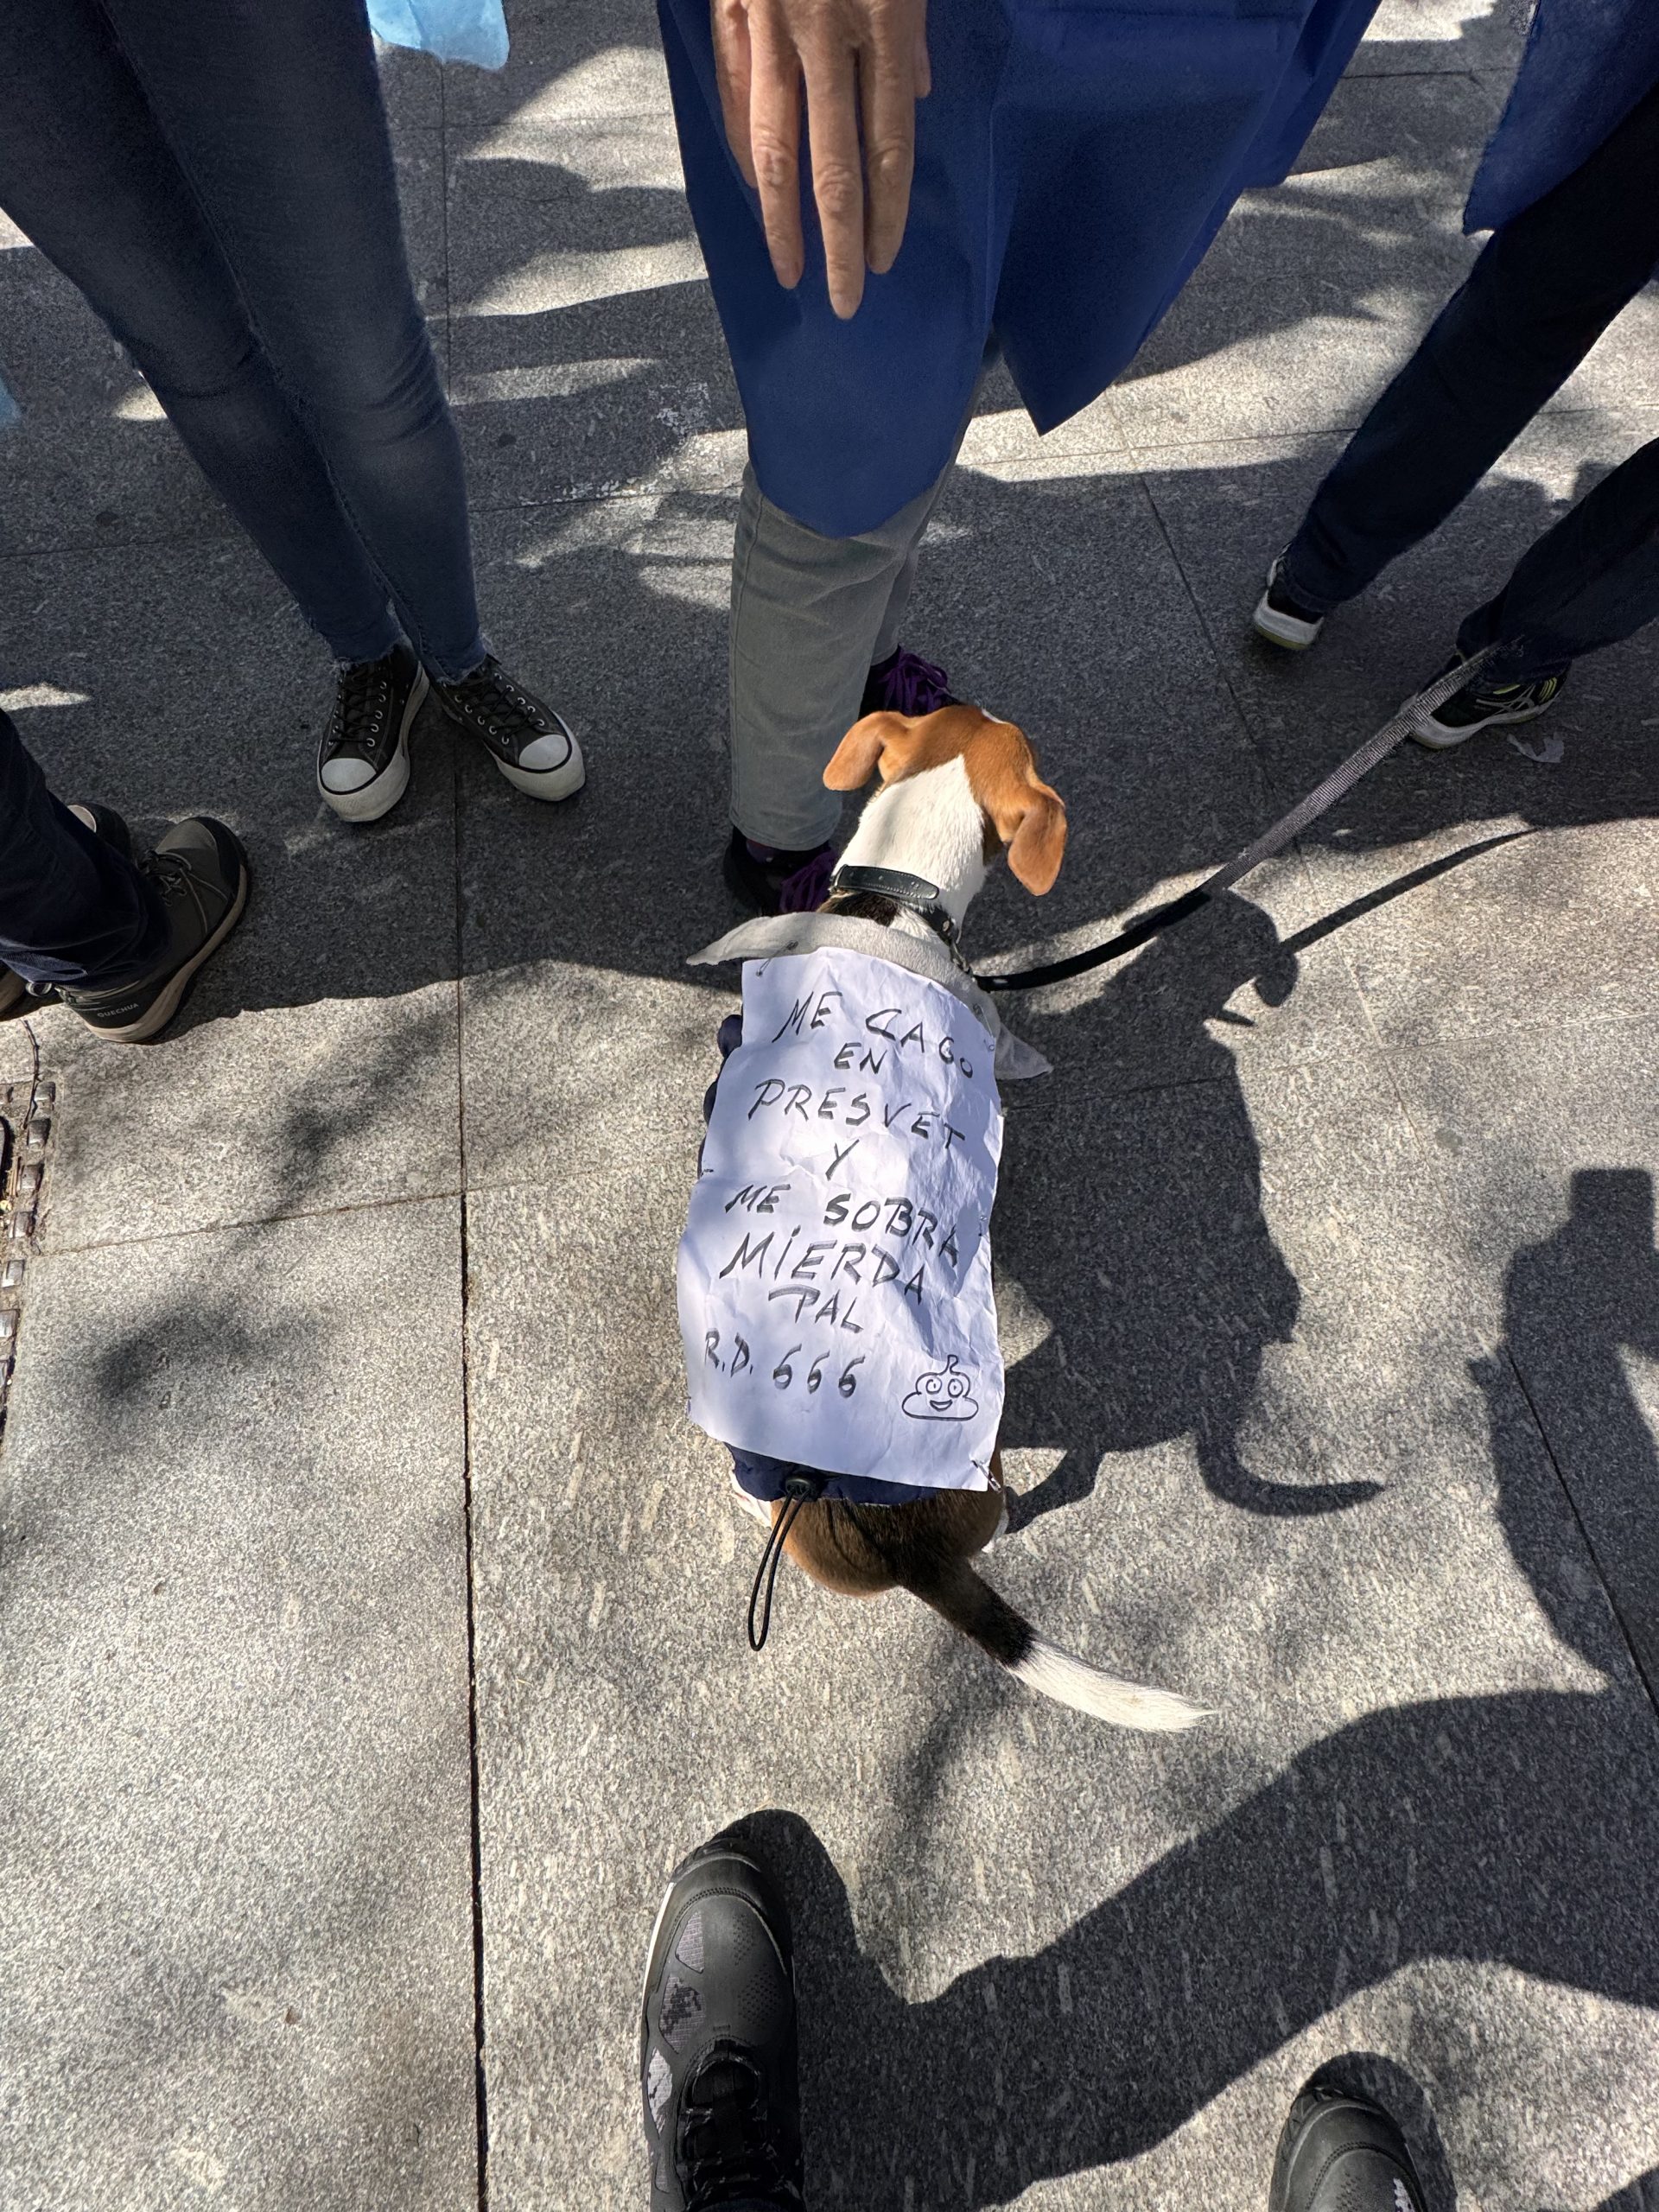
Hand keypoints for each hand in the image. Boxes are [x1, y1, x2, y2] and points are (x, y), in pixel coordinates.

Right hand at [710, 0, 929, 319]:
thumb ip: (916, 22)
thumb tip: (918, 91)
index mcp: (885, 15)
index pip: (890, 139)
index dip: (887, 208)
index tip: (881, 260)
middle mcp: (824, 30)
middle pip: (833, 161)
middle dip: (837, 242)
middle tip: (842, 299)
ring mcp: (771, 20)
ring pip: (773, 139)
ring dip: (780, 217)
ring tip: (788, 267)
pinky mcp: (731, 0)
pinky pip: (733, 85)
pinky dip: (742, 143)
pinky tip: (757, 187)